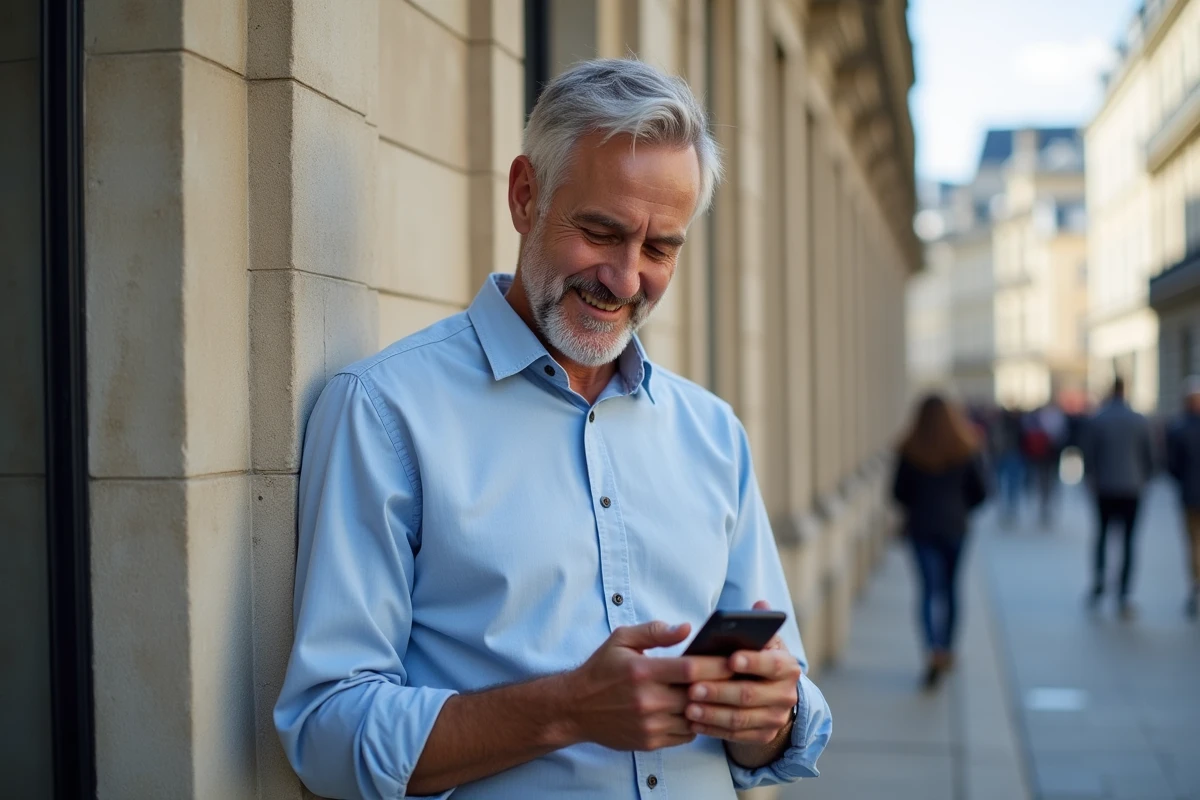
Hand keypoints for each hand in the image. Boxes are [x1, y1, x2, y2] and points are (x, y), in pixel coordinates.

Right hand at [563, 620, 733, 751]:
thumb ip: (655, 631)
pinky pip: (686, 735)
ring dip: (709, 707)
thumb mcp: (621, 639)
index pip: (691, 669)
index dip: (717, 665)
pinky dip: (695, 723)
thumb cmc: (601, 670)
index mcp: (643, 671)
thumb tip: (687, 628)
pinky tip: (696, 710)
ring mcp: (650, 724)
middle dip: (720, 686)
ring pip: (696, 718)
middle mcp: (648, 700)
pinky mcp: (650, 741)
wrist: (575, 708)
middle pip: (698, 695)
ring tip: (721, 695)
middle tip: (737, 677)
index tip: (733, 659)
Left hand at [684, 601, 800, 744]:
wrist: (772, 693)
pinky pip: (736, 736)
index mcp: (788, 666)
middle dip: (720, 692)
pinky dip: (713, 729)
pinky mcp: (763, 735)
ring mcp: (776, 718)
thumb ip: (758, 624)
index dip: (752, 662)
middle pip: (750, 695)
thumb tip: (760, 606)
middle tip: (693, 688)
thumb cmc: (757, 659)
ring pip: (741, 719)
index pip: (772, 664)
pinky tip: (693, 722)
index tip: (730, 659)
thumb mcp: (762, 641)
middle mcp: (787, 694)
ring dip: (712, 714)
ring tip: (688, 708)